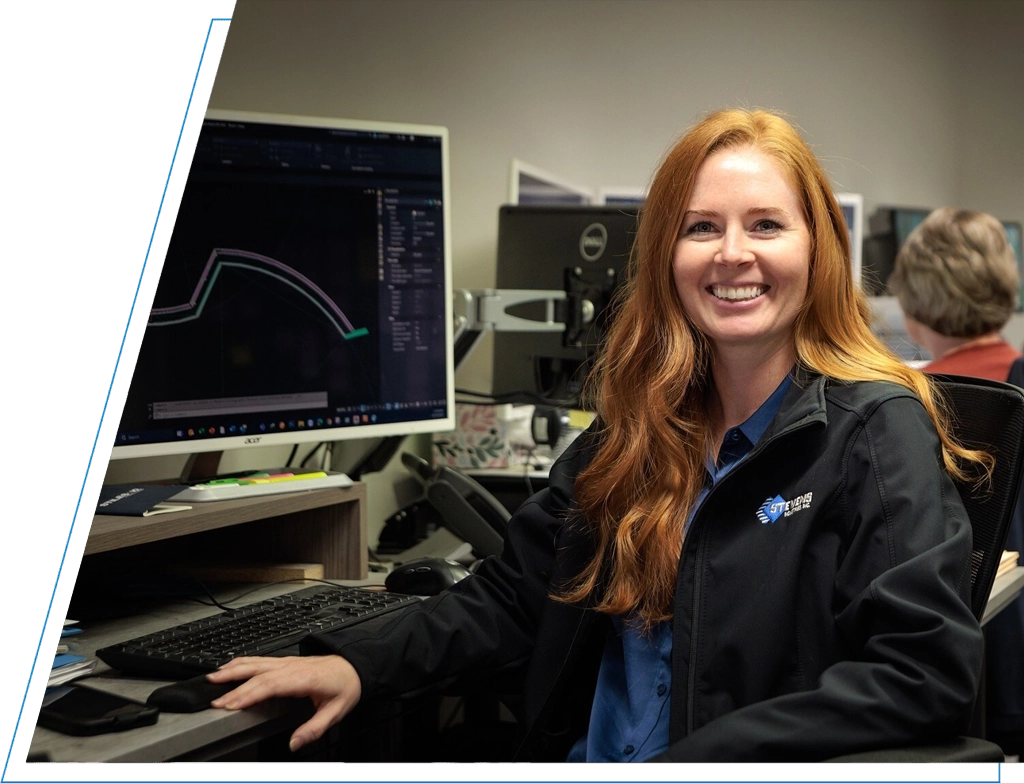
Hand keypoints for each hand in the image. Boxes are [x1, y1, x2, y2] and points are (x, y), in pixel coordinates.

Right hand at [207, 655, 361, 751]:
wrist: (356, 667)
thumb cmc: (346, 686)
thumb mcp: (336, 712)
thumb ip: (314, 729)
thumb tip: (295, 743)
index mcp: (303, 678)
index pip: (270, 685)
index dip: (248, 694)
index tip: (230, 704)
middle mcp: (293, 667)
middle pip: (258, 674)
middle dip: (234, 687)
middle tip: (214, 700)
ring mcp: (288, 662)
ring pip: (256, 663)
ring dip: (234, 669)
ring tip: (213, 678)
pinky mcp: (286, 661)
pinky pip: (260, 660)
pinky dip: (243, 662)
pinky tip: (231, 666)